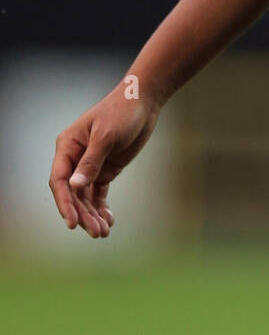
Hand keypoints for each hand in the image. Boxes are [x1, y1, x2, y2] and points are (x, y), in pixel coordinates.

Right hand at [49, 84, 161, 238]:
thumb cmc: (121, 113)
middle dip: (82, 214)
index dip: (65, 203)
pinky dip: (102, 207)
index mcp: (68, 146)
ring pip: (85, 196)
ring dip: (92, 214)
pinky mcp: (106, 168)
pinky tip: (109, 220)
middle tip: (96, 233)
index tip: (72, 223)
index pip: (60, 181)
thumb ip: (91, 162)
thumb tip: (74, 186)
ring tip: (103, 232)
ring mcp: (90, 165)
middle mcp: (75, 158)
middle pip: (73, 193)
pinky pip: (99, 193)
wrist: (143, 102)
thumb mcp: (106, 136)